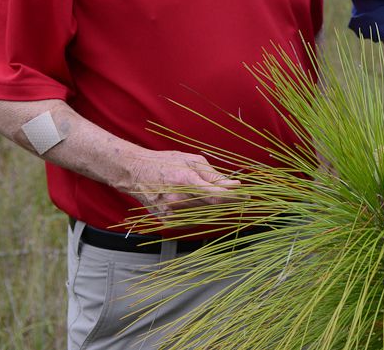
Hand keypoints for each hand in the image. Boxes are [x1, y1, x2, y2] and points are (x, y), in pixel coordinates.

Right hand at [121, 149, 241, 220]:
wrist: (136, 173)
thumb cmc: (166, 163)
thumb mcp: (192, 161)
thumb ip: (213, 175)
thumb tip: (233, 185)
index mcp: (186, 181)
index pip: (217, 195)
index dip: (234, 197)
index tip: (246, 196)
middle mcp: (179, 200)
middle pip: (213, 207)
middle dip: (226, 201)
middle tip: (233, 194)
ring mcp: (172, 213)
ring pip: (204, 215)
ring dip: (213, 207)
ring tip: (205, 194)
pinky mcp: (168, 222)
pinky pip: (193, 220)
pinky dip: (199, 212)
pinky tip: (193, 201)